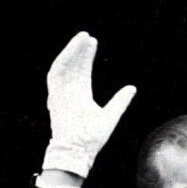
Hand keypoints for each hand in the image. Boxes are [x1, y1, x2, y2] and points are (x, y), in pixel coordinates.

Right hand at [42, 31, 136, 180]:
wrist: (78, 151)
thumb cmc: (92, 139)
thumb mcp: (110, 116)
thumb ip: (120, 101)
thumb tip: (132, 87)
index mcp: (80, 97)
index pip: (82, 72)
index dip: (86, 57)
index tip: (93, 42)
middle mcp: (69, 94)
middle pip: (73, 67)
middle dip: (79, 51)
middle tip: (88, 36)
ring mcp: (61, 95)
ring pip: (64, 67)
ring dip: (71, 52)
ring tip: (82, 38)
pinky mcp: (54, 97)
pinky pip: (55, 74)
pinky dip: (62, 60)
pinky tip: (72, 50)